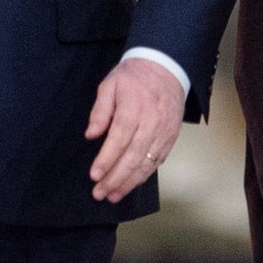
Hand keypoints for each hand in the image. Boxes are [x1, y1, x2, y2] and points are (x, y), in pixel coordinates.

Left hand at [85, 55, 185, 202]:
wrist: (166, 67)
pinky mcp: (171, 137)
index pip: (119, 139)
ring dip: (129, 182)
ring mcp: (164, 131)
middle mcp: (151, 122)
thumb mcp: (110, 84)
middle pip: (133, 156)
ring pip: (147, 162)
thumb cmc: (134, 76)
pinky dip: (145, 175)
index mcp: (134, 107)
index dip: (106, 160)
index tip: (94, 175)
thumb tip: (91, 134)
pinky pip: (158, 161)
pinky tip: (132, 184)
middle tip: (100, 193)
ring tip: (114, 195)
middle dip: (115, 178)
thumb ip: (100, 110)